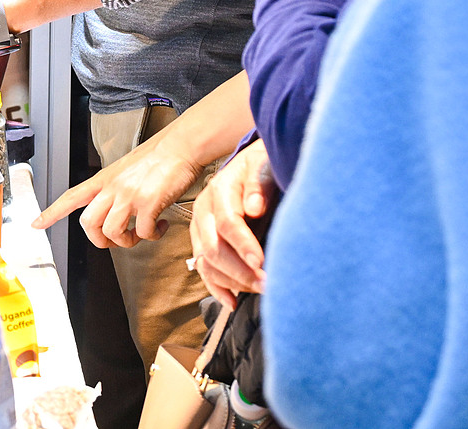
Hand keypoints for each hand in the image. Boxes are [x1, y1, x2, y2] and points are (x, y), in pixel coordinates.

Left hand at [35, 121, 200, 248]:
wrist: (181, 145)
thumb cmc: (159, 156)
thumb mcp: (127, 168)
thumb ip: (117, 187)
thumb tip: (117, 208)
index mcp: (105, 179)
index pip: (71, 196)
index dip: (52, 212)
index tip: (36, 223)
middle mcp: (113, 187)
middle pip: (88, 223)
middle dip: (100, 240)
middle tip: (117, 241)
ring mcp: (130, 195)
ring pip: (111, 232)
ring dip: (128, 242)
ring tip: (142, 234)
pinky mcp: (149, 203)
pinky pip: (143, 233)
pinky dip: (153, 236)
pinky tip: (162, 226)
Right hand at [189, 140, 274, 307]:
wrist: (253, 166)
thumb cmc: (262, 167)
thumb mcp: (263, 165)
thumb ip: (259, 184)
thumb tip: (254, 208)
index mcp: (219, 190)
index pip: (227, 222)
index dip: (243, 244)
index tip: (262, 262)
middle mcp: (204, 211)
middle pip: (213, 247)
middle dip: (240, 270)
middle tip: (267, 284)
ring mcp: (200, 228)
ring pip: (206, 262)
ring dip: (232, 282)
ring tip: (260, 290)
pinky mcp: (201, 242)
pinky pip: (203, 269)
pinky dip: (216, 289)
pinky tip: (232, 301)